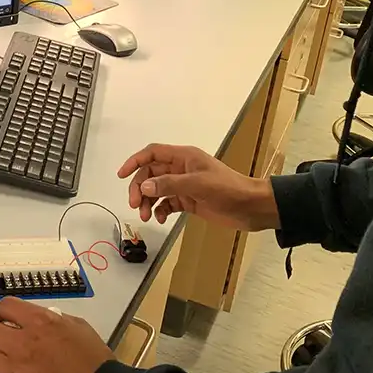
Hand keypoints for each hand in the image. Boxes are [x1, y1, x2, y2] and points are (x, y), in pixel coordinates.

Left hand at [0, 296, 111, 372]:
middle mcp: (23, 344)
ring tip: (18, 363)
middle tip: (5, 337)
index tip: (10, 318)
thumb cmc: (95, 364)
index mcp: (40, 323)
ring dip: (2, 358)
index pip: (5, 306)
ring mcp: (16, 372)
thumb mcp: (77, 327)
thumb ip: (51, 320)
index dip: (7, 312)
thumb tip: (37, 321)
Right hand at [118, 143, 280, 230]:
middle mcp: (181, 169)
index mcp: (184, 157)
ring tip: (145, 216)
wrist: (251, 208)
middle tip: (134, 205)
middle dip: (140, 188)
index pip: (153, 153)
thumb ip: (169, 185)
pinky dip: (160, 210)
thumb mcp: (197, 184)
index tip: (121, 175)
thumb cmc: (227, 189)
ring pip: (157, 190)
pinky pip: (167, 203)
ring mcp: (185, 186)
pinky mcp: (189, 201)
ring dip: (148, 202)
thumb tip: (143, 187)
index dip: (135, 161)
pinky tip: (160, 219)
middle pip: (151, 174)